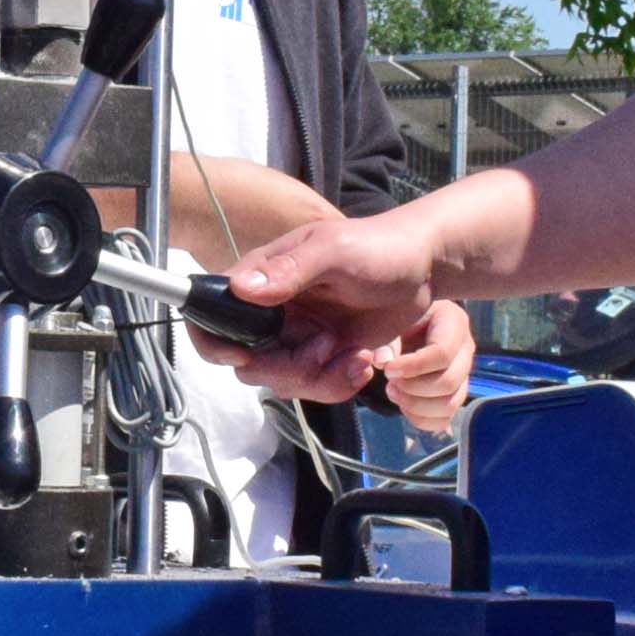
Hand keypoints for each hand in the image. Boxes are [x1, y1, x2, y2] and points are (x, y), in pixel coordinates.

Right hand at [223, 209, 449, 403]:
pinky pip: (314, 388)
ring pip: (282, 382)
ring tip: (357, 354)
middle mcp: (271, 312)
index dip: (214, 343)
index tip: (244, 357)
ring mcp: (296, 338)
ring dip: (320, 379)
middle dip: (288, 368)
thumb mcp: (334, 251)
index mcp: (260, 279)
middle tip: (327, 346)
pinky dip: (339, 384)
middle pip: (248, 364)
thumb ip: (290, 270)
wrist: (423, 268)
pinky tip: (364, 361)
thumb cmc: (377, 247)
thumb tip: (241, 289)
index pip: (212, 314)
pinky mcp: (322, 357)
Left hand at [368, 298, 477, 434]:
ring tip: (392, 391)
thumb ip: (387, 339)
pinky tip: (402, 404)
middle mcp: (465, 350)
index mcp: (454, 323)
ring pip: (449, 405)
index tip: (388, 370)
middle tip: (389, 381)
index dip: (414, 367)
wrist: (409, 323)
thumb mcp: (393, 319)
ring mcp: (463, 375)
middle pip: (449, 382)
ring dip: (416, 405)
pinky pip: (445, 419)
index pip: (443, 353)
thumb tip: (382, 360)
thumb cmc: (401, 316)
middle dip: (413, 388)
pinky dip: (421, 419)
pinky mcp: (454, 394)